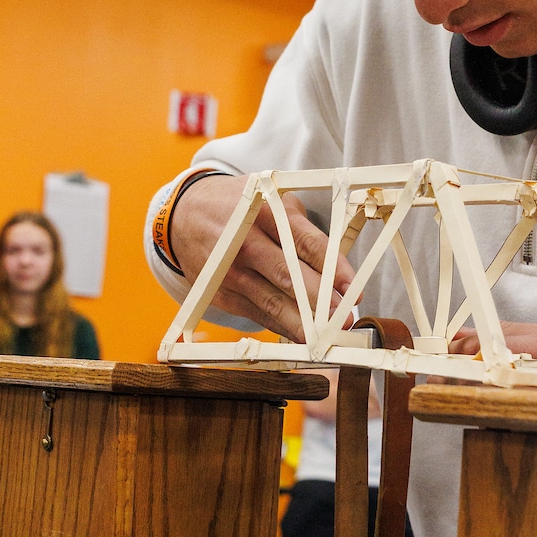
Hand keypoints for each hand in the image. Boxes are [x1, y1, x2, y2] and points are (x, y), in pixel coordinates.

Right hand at [168, 175, 353, 340]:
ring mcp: (230, 271)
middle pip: (290, 277)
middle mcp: (245, 242)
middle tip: (346, 319)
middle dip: (321, 302)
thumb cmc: (240, 207)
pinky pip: (258, 315)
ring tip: (328, 336)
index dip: (333, 269)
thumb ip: (303, 230)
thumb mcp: (272, 200)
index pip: (307, 243)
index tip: (353, 289)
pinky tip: (303, 336)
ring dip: (304, 323)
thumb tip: (336, 269)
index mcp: (265, 212)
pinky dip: (282, 327)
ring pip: (273, 302)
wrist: (184, 215)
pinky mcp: (221, 294)